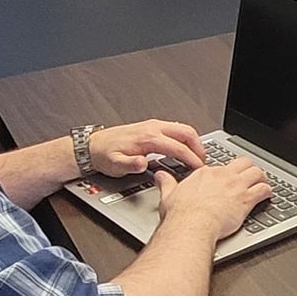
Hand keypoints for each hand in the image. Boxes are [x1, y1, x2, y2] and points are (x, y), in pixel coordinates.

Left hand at [89, 119, 206, 176]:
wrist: (93, 146)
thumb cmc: (104, 155)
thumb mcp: (114, 165)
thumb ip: (129, 165)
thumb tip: (142, 163)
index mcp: (147, 138)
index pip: (178, 147)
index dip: (192, 159)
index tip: (200, 169)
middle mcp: (152, 128)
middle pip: (186, 133)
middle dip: (199, 147)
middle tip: (204, 162)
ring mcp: (153, 126)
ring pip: (183, 129)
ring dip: (194, 142)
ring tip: (198, 157)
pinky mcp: (152, 127)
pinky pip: (176, 129)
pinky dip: (186, 139)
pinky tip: (186, 149)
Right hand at [155, 155, 271, 241]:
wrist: (192, 225)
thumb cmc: (181, 214)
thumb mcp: (168, 195)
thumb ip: (166, 183)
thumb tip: (160, 175)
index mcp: (205, 174)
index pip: (222, 166)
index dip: (227, 172)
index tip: (228, 178)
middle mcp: (223, 176)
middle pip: (243, 162)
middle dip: (249, 168)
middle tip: (252, 175)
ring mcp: (236, 186)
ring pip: (257, 172)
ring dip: (262, 177)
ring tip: (263, 182)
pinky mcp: (246, 199)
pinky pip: (263, 189)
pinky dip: (268, 191)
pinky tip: (268, 194)